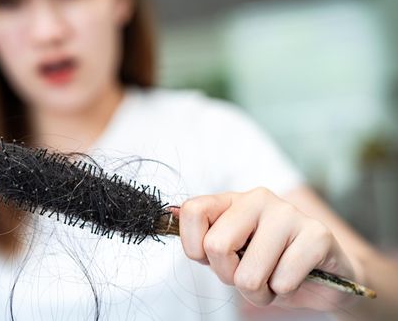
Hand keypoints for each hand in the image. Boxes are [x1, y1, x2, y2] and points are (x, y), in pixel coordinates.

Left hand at [179, 187, 362, 310]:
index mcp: (231, 201)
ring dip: (259, 292)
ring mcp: (288, 212)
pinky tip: (296, 278)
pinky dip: (284, 290)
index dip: (194, 247)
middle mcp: (257, 198)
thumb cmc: (268, 264)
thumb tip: (169, 215)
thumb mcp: (229, 253)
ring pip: (249, 273)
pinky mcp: (317, 234)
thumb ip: (205, 239)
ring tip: (272, 280)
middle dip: (229, 277)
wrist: (321, 276)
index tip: (211, 260)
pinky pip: (283, 279)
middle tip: (247, 277)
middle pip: (216, 246)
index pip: (192, 211)